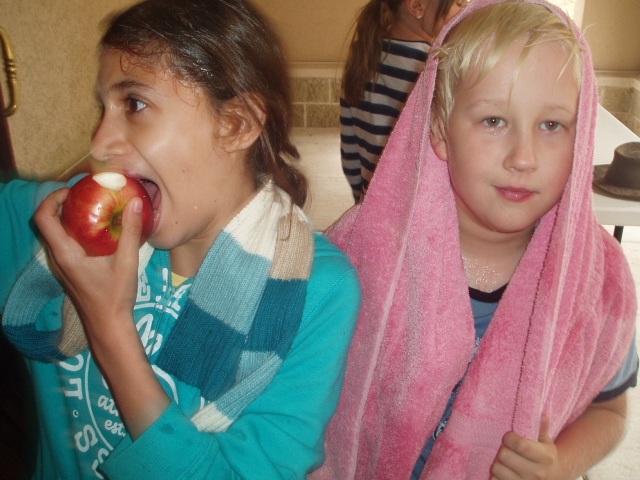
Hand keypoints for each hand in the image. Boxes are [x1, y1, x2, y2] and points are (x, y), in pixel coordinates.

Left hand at [36, 187, 168, 437]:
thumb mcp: (127, 262)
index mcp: (65, 253)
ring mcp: (62, 265)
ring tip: (93, 207)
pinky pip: (66, 243)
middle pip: (48, 222)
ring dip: (69, 217)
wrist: (109, 325)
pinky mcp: (71, 270)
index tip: (74, 190)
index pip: (44, 217)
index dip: (53, 198)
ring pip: (57, 233)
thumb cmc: (115, 296)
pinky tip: (99, 231)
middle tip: (86, 194)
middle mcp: (58, 257)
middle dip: (63, 204)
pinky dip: (76, 231)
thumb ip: (131, 232)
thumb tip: (136, 203)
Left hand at [490, 414, 559, 479]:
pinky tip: (504, 472)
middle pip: (504, 456)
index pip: (520, 445)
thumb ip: (541, 427)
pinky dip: (495, 475)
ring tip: (506, 461)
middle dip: (503, 449)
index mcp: (546, 458)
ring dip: (498, 462)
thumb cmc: (544, 457)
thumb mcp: (546, 441)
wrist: (551, 479)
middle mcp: (537, 474)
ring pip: (496, 469)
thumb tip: (542, 414)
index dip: (509, 438)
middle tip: (507, 449)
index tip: (509, 436)